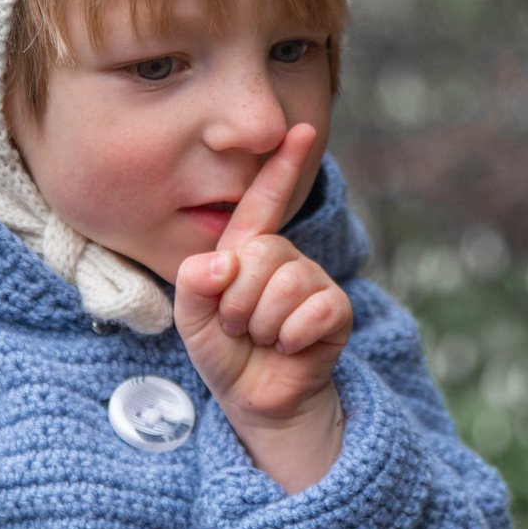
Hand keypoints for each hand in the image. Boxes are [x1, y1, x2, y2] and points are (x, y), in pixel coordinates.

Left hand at [175, 122, 351, 492]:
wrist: (255, 400)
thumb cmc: (225, 353)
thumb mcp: (192, 319)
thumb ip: (193, 286)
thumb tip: (222, 261)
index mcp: (247, 250)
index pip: (264, 201)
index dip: (283, 166)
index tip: (301, 128)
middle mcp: (284, 259)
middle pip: (262, 252)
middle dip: (237, 299)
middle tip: (238, 326)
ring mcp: (313, 284)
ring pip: (285, 283)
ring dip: (261, 322)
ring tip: (261, 338)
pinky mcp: (335, 312)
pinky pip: (314, 309)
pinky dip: (290, 335)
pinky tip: (288, 347)